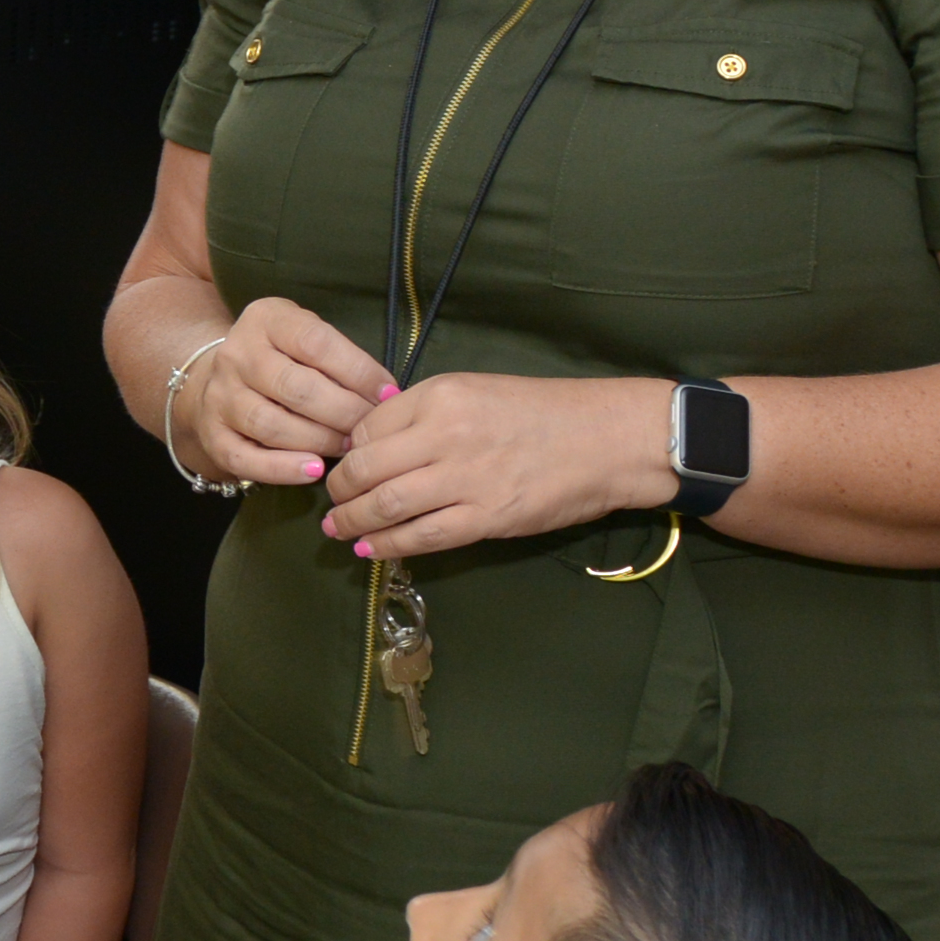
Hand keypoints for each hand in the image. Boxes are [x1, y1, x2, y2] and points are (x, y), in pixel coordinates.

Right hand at [172, 299, 391, 488]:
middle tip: (370, 428)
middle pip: (295, 388)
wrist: (215, 379)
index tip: (388, 395)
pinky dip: (281, 469)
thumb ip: (338, 357)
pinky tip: (313, 470)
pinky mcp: (211, 434)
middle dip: (343, 412)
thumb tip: (386, 396)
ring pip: (271, 425)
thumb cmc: (281, 358)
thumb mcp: (304, 337)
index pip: (316, 343)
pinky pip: (245, 458)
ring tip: (348, 449)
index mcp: (266, 320)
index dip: (358, 372)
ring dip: (319, 440)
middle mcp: (237, 355)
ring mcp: (220, 396)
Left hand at [320, 372, 668, 567]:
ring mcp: (464, 479)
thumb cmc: (545, 412)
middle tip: (332, 502)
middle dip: (339, 490)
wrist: (607, 438)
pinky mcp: (485, 518)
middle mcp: (444, 435)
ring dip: (353, 521)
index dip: (348, 451)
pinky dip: (389, 545)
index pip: (368, 428)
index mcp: (440, 396)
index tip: (345, 465)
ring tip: (338, 530)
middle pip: (366, 468)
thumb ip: (427, 413)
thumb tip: (377, 439)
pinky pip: (422, 536)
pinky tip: (370, 549)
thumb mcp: (477, 391)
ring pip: (386, 505)